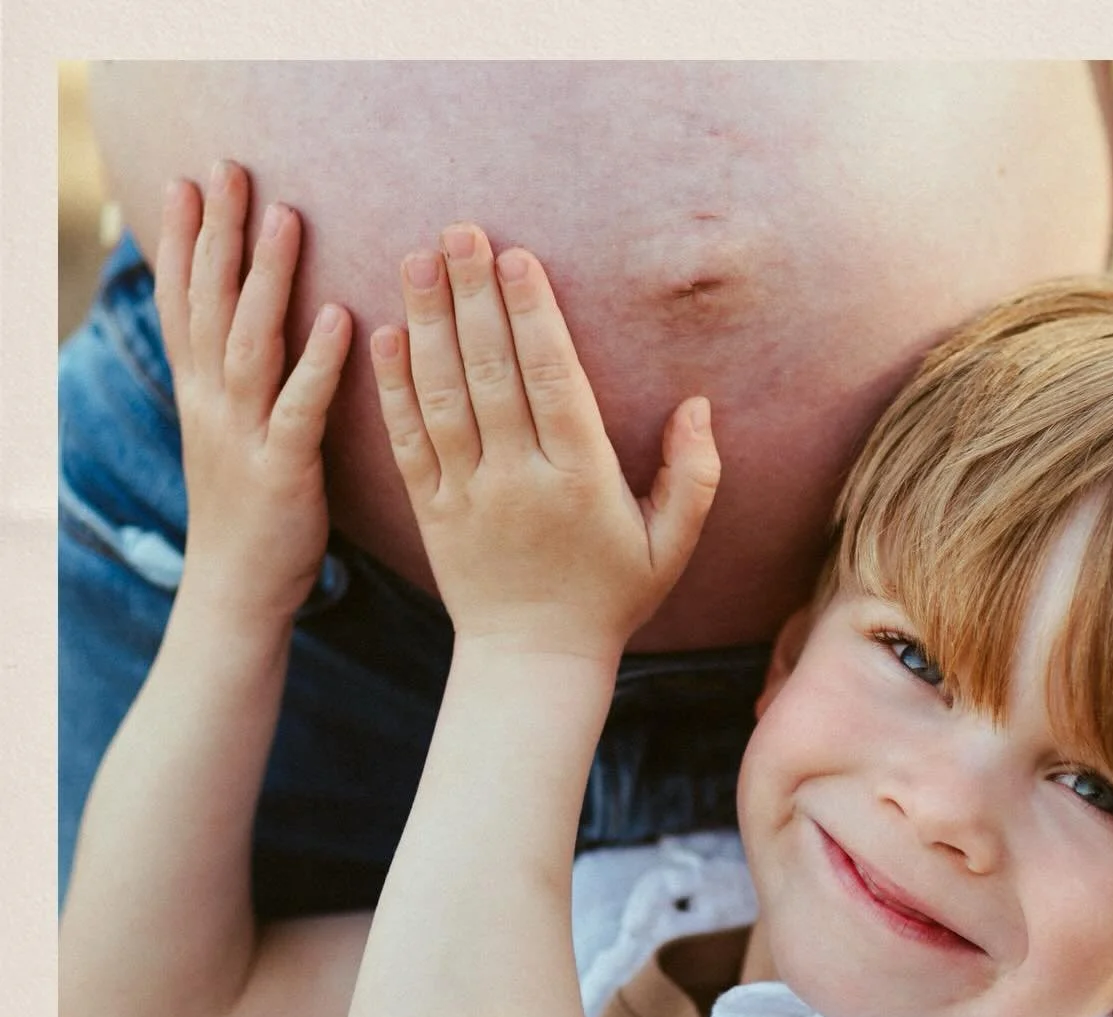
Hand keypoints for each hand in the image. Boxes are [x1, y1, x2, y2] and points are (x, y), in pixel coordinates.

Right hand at [154, 162, 351, 621]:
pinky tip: (337, 316)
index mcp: (201, 396)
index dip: (181, 240)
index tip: (187, 179)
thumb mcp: (231, 440)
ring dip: (267, 277)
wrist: (234, 594)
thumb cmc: (249, 517)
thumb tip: (250, 338)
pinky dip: (316, 360)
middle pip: (208, 304)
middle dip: (217, 232)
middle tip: (228, 166)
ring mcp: (244, 435)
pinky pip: (300, 406)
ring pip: (249, 341)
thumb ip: (238, 387)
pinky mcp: (283, 469)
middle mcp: (213, 405)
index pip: (183, 303)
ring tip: (287, 217)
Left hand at [370, 226, 720, 655]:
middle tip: (458, 231)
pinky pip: (409, 442)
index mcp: (581, 484)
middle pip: (492, 375)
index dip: (533, 318)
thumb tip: (698, 406)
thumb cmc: (610, 598)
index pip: (553, 384)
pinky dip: (394, 387)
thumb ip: (694, 477)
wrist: (534, 662)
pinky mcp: (431, 512)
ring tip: (417, 259)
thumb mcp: (670, 548)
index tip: (518, 258)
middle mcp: (520, 483)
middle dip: (474, 297)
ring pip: (443, 398)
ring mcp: (469, 497)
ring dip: (428, 323)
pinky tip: (386, 333)